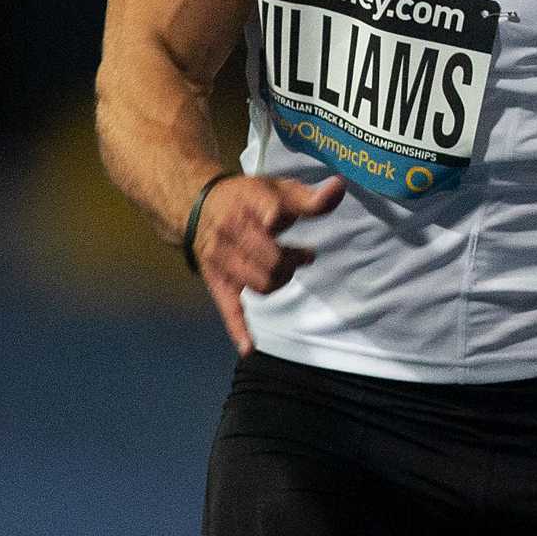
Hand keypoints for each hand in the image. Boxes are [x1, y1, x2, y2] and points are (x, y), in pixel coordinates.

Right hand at [192, 173, 344, 352]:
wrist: (196, 207)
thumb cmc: (246, 198)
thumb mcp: (276, 189)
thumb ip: (308, 196)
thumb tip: (340, 188)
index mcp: (249, 206)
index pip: (271, 215)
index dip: (282, 219)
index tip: (293, 223)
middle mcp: (233, 234)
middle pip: (272, 259)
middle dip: (293, 260)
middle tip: (303, 255)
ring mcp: (223, 261)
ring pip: (260, 284)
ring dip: (281, 280)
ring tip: (287, 269)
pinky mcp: (217, 282)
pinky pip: (228, 309)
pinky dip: (239, 330)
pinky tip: (250, 348)